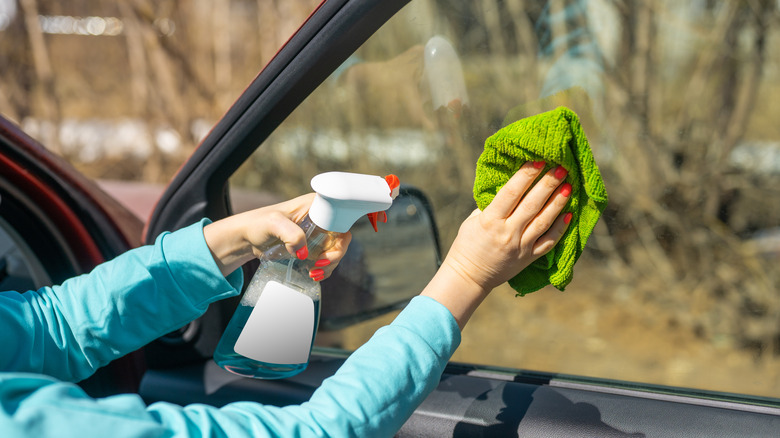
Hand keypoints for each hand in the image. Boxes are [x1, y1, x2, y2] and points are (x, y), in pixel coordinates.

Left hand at [203, 193, 351, 278]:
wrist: (247, 238)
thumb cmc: (258, 224)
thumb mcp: (273, 224)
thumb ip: (291, 234)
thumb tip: (305, 253)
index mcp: (317, 205)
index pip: (342, 218)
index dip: (341, 237)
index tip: (328, 252)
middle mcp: (322, 218)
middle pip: (342, 237)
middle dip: (335, 255)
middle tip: (320, 265)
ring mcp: (318, 233)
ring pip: (336, 250)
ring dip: (330, 265)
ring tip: (314, 273)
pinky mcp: (313, 246)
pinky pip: (327, 258)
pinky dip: (324, 269)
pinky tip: (313, 274)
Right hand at [422, 161, 570, 328]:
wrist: (470, 277)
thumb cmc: (468, 244)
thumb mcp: (473, 220)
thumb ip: (492, 205)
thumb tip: (513, 185)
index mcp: (490, 220)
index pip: (511, 193)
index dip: (526, 175)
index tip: (539, 160)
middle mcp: (507, 232)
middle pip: (532, 204)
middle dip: (548, 184)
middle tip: (561, 168)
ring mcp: (520, 246)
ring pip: (543, 221)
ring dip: (557, 202)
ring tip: (568, 186)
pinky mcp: (529, 258)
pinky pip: (549, 242)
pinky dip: (560, 228)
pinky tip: (569, 214)